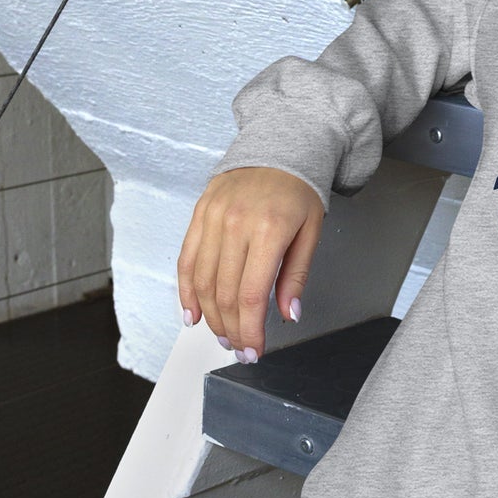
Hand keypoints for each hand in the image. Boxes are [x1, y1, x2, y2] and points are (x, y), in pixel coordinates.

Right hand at [177, 167, 323, 362]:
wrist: (280, 147)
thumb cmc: (299, 190)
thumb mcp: (312, 231)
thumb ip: (297, 276)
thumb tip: (289, 315)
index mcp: (270, 229)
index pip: (252, 295)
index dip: (251, 330)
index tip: (254, 350)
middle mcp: (236, 224)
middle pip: (224, 293)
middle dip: (231, 329)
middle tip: (239, 348)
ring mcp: (213, 218)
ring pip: (202, 281)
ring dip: (209, 316)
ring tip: (222, 334)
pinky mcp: (199, 214)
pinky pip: (186, 260)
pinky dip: (186, 291)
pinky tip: (192, 313)